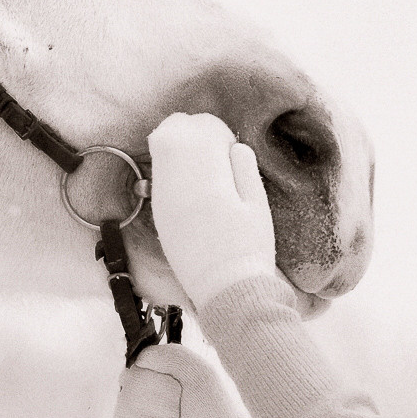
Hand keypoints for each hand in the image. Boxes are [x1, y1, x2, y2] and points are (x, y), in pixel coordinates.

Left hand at [146, 113, 288, 308]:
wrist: (226, 291)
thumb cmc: (248, 248)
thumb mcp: (257, 204)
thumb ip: (244, 169)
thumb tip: (235, 146)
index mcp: (202, 173)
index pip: (197, 126)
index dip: (215, 130)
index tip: (229, 147)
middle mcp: (173, 182)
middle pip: (169, 132)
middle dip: (190, 133)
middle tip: (213, 153)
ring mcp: (162, 200)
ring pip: (159, 154)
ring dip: (179, 152)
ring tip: (204, 171)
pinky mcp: (159, 218)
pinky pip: (159, 179)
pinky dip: (173, 174)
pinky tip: (194, 190)